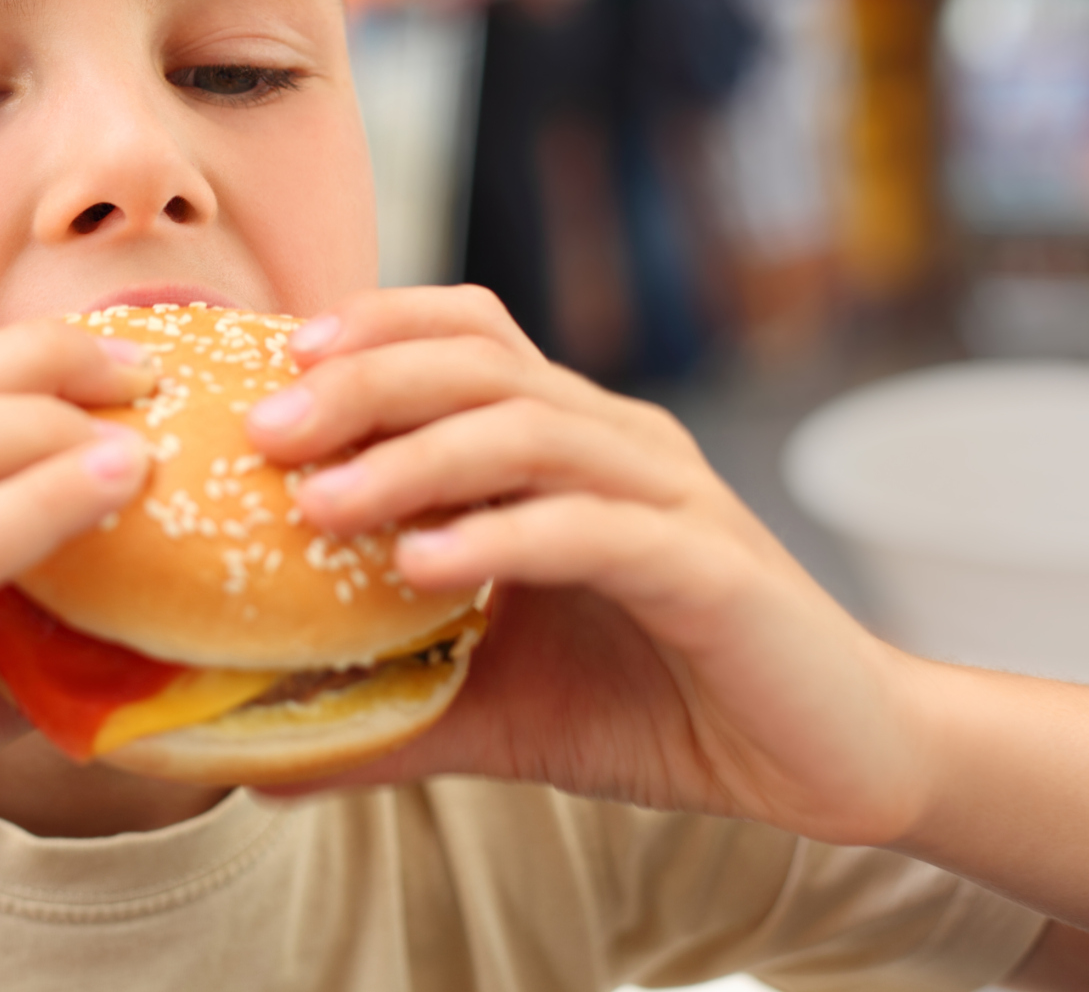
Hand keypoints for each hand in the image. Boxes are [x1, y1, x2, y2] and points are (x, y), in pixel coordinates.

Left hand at [246, 286, 930, 847]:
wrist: (833, 761)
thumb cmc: (664, 707)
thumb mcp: (497, 706)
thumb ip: (387, 712)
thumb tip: (254, 755)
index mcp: (571, 443)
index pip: (469, 334)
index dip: (373, 328)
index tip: (270, 366)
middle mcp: (618, 444)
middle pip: (481, 362)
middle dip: (364, 382)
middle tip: (264, 430)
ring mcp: (670, 498)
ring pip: (530, 430)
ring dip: (414, 459)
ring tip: (318, 504)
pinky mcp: (711, 570)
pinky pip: (594, 530)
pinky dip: (502, 539)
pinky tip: (424, 568)